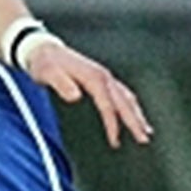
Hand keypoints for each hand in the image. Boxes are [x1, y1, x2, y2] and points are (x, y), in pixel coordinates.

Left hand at [21, 41, 152, 147]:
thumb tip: (75, 97)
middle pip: (124, 102)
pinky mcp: (103, 78)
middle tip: (144, 140)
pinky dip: (131, 106)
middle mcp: (103, 76)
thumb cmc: (45, 64)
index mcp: (93, 77)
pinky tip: (134, 114)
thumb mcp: (48, 74)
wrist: (44, 49)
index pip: (108, 105)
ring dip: (137, 115)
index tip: (115, 141)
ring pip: (127, 97)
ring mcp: (105, 76)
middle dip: (135, 122)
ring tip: (146, 131)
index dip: (112, 124)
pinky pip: (122, 93)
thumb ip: (61, 84)